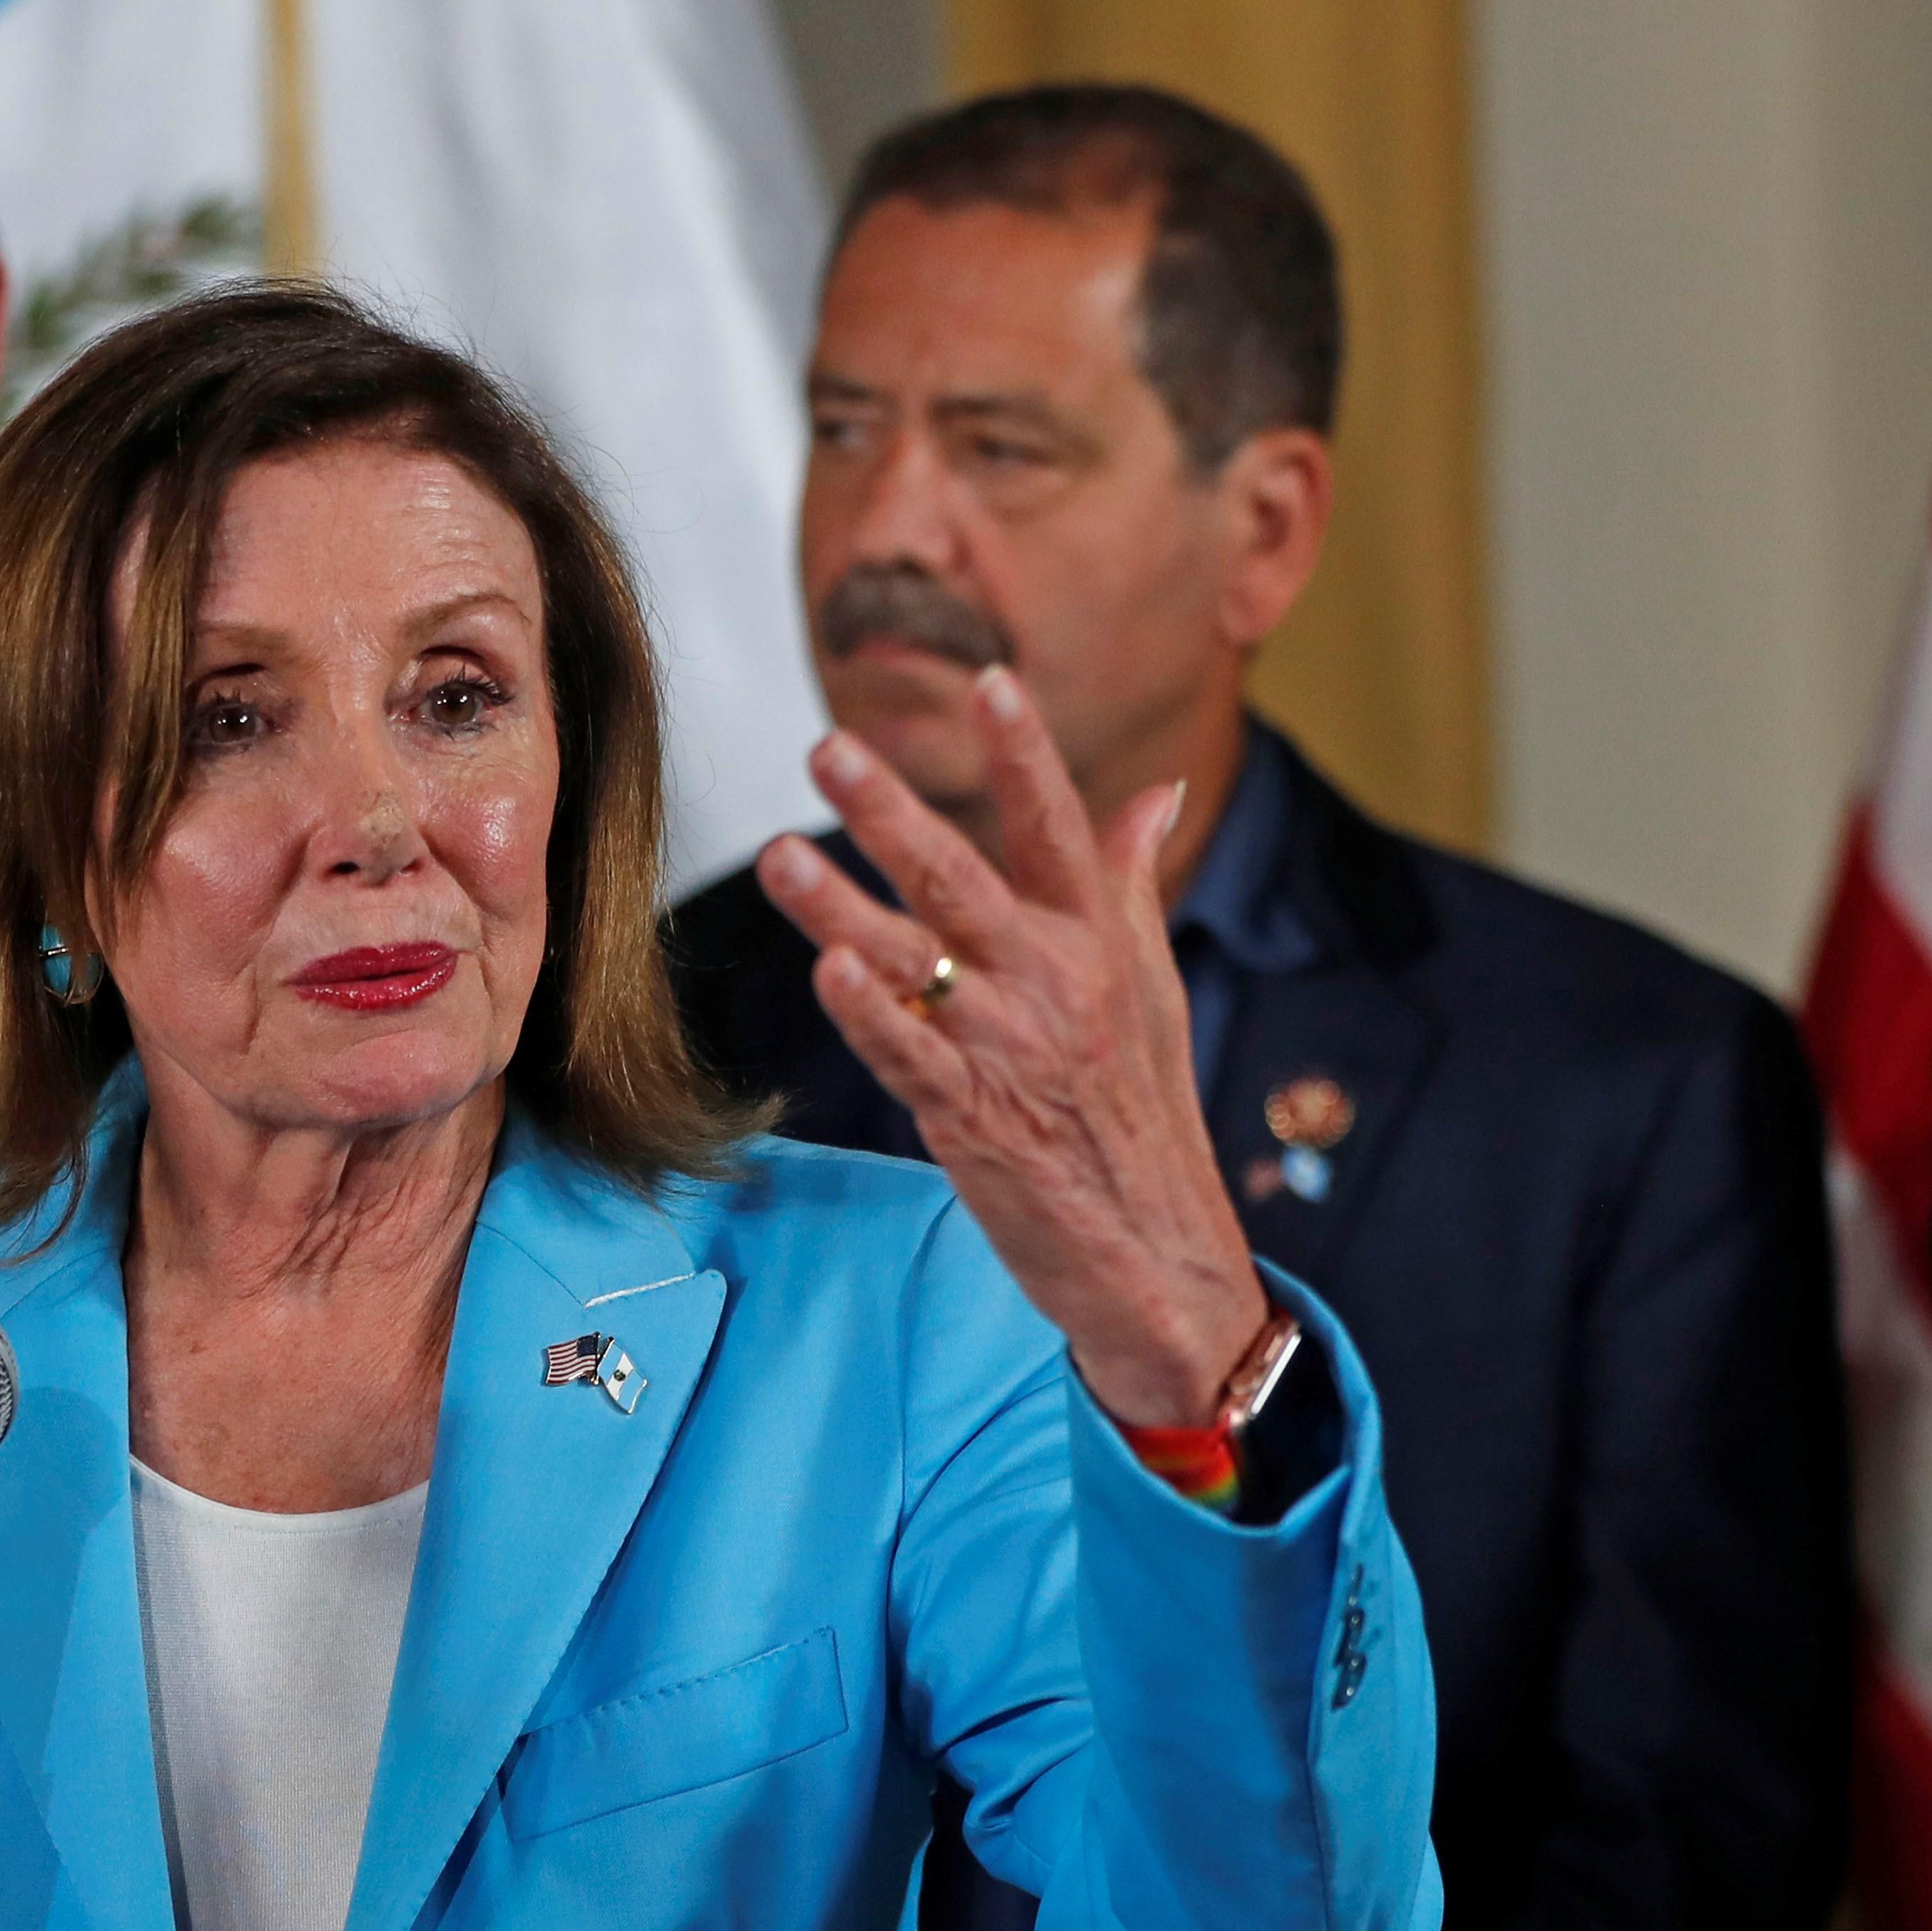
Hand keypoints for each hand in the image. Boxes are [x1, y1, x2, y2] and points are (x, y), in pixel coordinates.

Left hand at [759, 665, 1268, 1426]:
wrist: (1154, 1250)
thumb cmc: (1142, 1109)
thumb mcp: (1152, 986)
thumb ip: (1128, 882)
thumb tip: (1154, 790)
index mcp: (1097, 943)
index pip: (1058, 827)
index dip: (1023, 754)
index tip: (991, 680)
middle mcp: (1052, 983)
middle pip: (961, 878)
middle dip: (892, 810)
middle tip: (827, 746)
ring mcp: (1008, 1049)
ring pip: (911, 960)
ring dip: (839, 905)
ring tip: (777, 853)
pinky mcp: (970, 1117)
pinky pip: (909, 1056)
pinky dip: (868, 1016)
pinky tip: (823, 974)